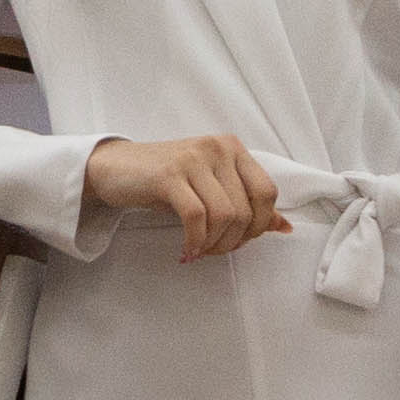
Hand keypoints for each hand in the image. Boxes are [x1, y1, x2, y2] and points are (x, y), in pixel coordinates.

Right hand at [83, 134, 290, 260]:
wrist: (115, 169)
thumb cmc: (165, 181)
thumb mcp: (211, 188)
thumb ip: (247, 205)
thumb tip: (284, 227)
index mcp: (233, 148)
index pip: (267, 193)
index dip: (258, 225)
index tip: (237, 240)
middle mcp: (218, 147)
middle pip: (245, 209)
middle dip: (232, 241)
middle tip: (212, 251)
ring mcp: (193, 158)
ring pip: (224, 215)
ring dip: (213, 244)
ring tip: (198, 250)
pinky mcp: (169, 174)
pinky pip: (196, 218)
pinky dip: (194, 241)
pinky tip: (185, 250)